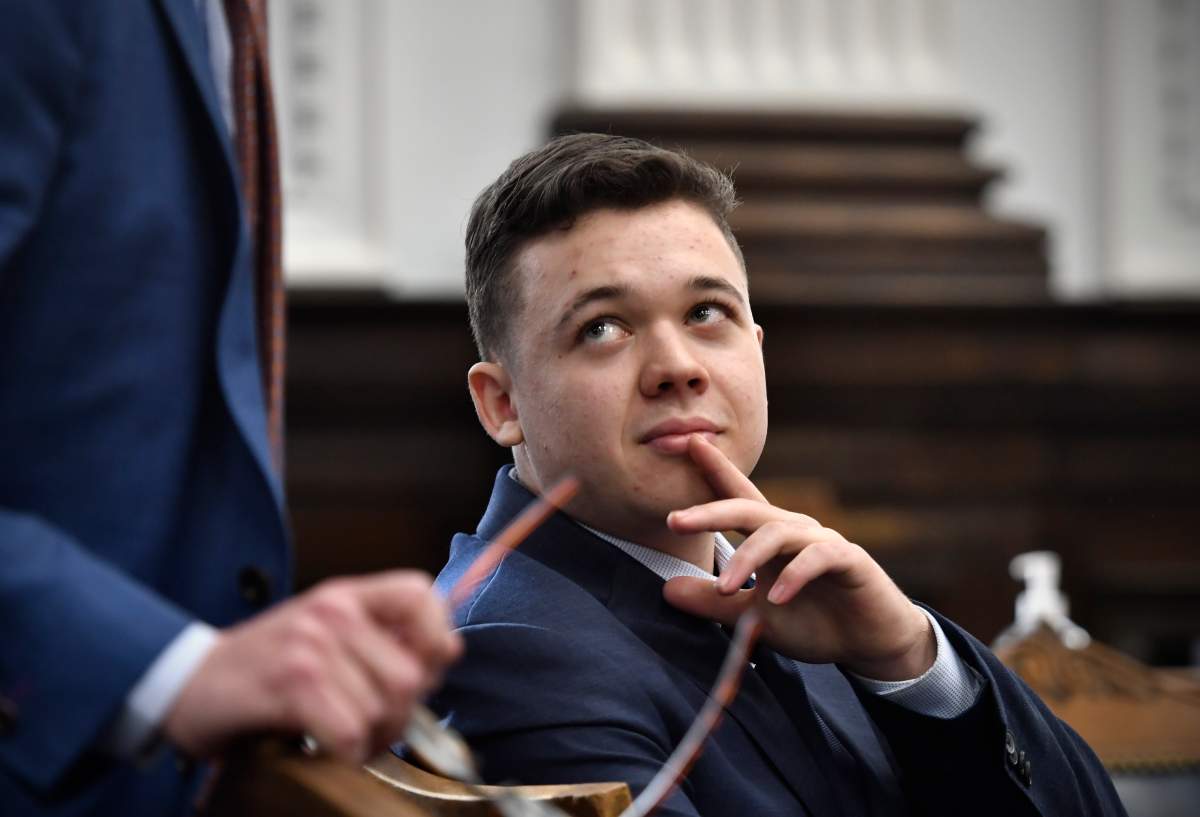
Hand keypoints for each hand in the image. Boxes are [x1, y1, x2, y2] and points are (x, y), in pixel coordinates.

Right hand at [163, 571, 461, 761]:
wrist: (187, 683)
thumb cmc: (262, 666)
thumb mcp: (323, 634)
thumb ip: (378, 637)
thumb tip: (444, 653)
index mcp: (345, 595)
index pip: (421, 594)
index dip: (435, 637)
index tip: (424, 668)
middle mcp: (332, 610)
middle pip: (411, 672)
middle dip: (400, 714)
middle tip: (370, 724)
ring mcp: (312, 644)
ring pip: (384, 709)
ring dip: (370, 738)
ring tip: (339, 733)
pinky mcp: (292, 682)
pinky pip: (351, 731)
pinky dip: (345, 752)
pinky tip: (320, 744)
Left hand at [662, 436, 933, 680]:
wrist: (869, 644)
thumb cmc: (813, 622)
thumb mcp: (752, 617)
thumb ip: (712, 602)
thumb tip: (665, 589)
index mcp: (770, 537)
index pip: (738, 497)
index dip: (714, 469)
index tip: (687, 443)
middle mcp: (793, 530)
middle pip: (747, 508)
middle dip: (710, 511)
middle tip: (674, 521)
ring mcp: (822, 542)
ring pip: (777, 533)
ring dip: (748, 559)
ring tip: (724, 589)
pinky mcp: (849, 560)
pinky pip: (818, 557)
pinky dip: (795, 576)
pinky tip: (776, 599)